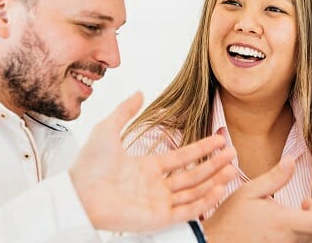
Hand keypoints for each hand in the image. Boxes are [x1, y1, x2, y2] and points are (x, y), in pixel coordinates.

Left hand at [70, 92, 236, 231]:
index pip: (181, 158)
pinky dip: (204, 201)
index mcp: (146, 167)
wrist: (79, 192)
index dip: (201, 149)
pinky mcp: (157, 218)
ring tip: (231, 168)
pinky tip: (219, 188)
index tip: (218, 140)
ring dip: (214, 180)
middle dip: (213, 164)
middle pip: (193, 175)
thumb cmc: (88, 165)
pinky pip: (187, 210)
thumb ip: (125, 111)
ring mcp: (157, 203)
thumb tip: (139, 92)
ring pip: (194, 192)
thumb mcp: (107, 129)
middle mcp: (155, 186)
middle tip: (232, 153)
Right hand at [202, 158, 311, 242]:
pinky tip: (280, 230)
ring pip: (309, 241)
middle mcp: (288, 242)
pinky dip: (297, 238)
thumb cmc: (229, 219)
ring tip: (291, 215)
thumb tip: (292, 160)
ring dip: (308, 228)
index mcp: (284, 223)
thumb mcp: (248, 193)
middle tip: (305, 203)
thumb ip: (274, 178)